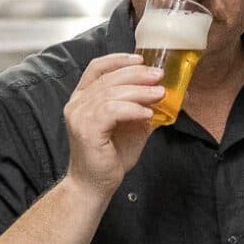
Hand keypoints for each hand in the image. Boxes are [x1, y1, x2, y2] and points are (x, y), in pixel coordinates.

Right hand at [63, 52, 163, 194]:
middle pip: (108, 78)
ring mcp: (79, 116)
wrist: (95, 185)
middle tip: (158, 76)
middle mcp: (77, 104)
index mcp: (83, 98)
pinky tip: (147, 114)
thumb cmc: (110, 157)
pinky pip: (112, 111)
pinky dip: (132, 109)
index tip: (141, 58)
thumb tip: (166, 94)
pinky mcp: (86, 129)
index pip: (97, 68)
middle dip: (137, 74)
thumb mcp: (131, 126)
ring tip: (159, 94)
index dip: (119, 59)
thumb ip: (142, 108)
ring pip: (111, 93)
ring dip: (139, 91)